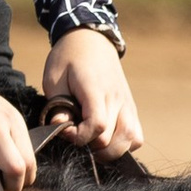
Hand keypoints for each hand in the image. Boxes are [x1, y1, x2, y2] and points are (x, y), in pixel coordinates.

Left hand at [40, 27, 144, 160]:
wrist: (91, 40)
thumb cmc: (68, 58)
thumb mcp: (54, 78)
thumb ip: (57, 104)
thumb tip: (60, 126)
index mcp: (97, 89)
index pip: (98, 125)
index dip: (80, 136)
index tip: (64, 129)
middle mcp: (117, 99)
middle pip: (113, 139)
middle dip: (91, 146)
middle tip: (75, 134)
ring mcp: (128, 104)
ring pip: (130, 140)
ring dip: (110, 150)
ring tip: (92, 143)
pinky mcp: (131, 108)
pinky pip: (136, 136)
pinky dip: (125, 145)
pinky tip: (107, 140)